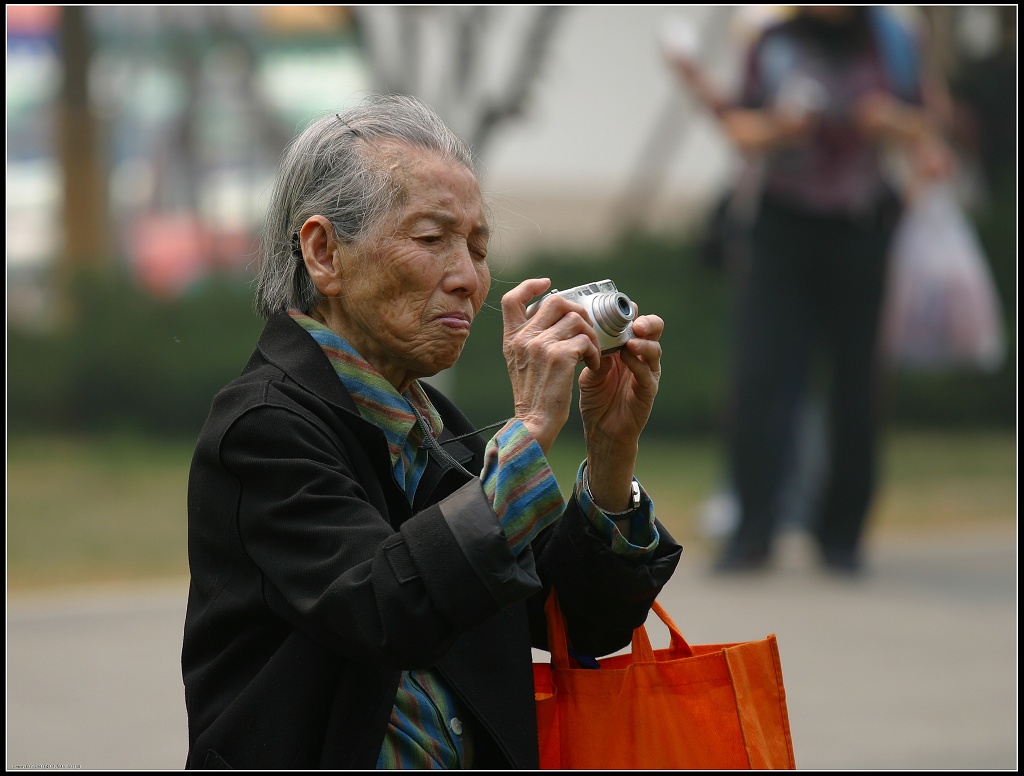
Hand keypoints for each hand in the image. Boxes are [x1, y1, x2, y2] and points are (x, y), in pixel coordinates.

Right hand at [500, 278, 601, 453]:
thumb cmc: (532, 396)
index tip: (548, 285)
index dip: (530, 286)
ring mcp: (541, 346)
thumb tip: (550, 316)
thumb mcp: (518, 363)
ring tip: (591, 352)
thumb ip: (528, 339)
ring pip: (576, 320)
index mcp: (511, 338)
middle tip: (584, 328)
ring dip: (590, 334)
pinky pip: (586, 340)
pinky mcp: (560, 357)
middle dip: (576, 310)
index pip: (512, 299)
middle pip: (555, 302)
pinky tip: (593, 365)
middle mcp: (524, 338)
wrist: (534, 423)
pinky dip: (595, 352)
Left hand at [577, 312, 662, 511]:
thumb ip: (593, 353)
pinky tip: (628, 358)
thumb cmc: (597, 399)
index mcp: (626, 348)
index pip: (633, 323)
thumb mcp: (591, 371)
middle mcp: (640, 358)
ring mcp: (647, 374)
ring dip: (643, 343)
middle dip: (646, 322)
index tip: (618, 304)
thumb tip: (586, 332)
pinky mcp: (648, 392)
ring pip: (654, 351)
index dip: (629, 312)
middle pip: (652, 332)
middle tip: (634, 321)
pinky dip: (639, 364)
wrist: (601, 432)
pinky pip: (648, 375)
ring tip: (631, 339)